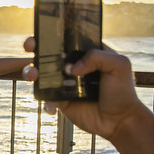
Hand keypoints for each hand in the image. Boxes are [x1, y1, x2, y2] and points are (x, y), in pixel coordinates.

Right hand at [22, 37, 144, 141]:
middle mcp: (73, 65)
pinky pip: (46, 98)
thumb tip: (72, 68)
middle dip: (35, 48)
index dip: (51, 33)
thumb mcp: (119, 65)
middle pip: (48, 53)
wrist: (120, 121)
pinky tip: (53, 106)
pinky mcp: (60, 101)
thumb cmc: (123, 91)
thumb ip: (97, 57)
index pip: (66, 38)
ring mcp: (64, 83)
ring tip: (33, 76)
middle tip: (31, 48)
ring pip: (41, 74)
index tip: (42, 32)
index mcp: (85, 52)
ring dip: (32, 72)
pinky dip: (45, 101)